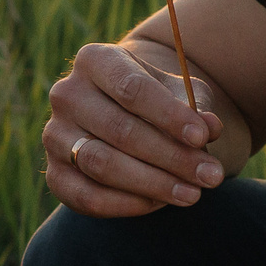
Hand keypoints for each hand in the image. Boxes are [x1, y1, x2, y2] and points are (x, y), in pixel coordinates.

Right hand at [43, 44, 224, 217]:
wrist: (122, 115)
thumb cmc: (157, 100)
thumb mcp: (180, 93)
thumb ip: (196, 107)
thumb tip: (210, 127)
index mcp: (95, 60)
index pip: (131, 89)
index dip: (169, 115)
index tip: (203, 137)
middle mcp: (67, 95)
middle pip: (120, 130)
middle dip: (171, 157)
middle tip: (210, 176)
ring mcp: (54, 136)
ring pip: (102, 164)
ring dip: (152, 183)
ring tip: (192, 194)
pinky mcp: (55, 174)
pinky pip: (87, 196)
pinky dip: (126, 204)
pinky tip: (160, 203)